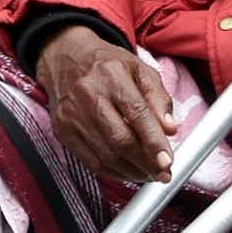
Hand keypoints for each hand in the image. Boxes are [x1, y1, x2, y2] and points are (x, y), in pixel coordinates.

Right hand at [34, 24, 175, 185]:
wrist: (63, 58)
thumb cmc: (106, 65)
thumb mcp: (140, 70)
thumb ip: (159, 99)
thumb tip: (170, 130)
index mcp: (111, 75)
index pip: (136, 113)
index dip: (154, 141)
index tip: (168, 161)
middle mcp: (88, 95)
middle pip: (120, 139)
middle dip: (146, 163)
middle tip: (163, 173)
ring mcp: (71, 115)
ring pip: (105, 155)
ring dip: (132, 171)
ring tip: (149, 174)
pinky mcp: (62, 130)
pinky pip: (90, 161)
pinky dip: (112, 172)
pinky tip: (127, 171)